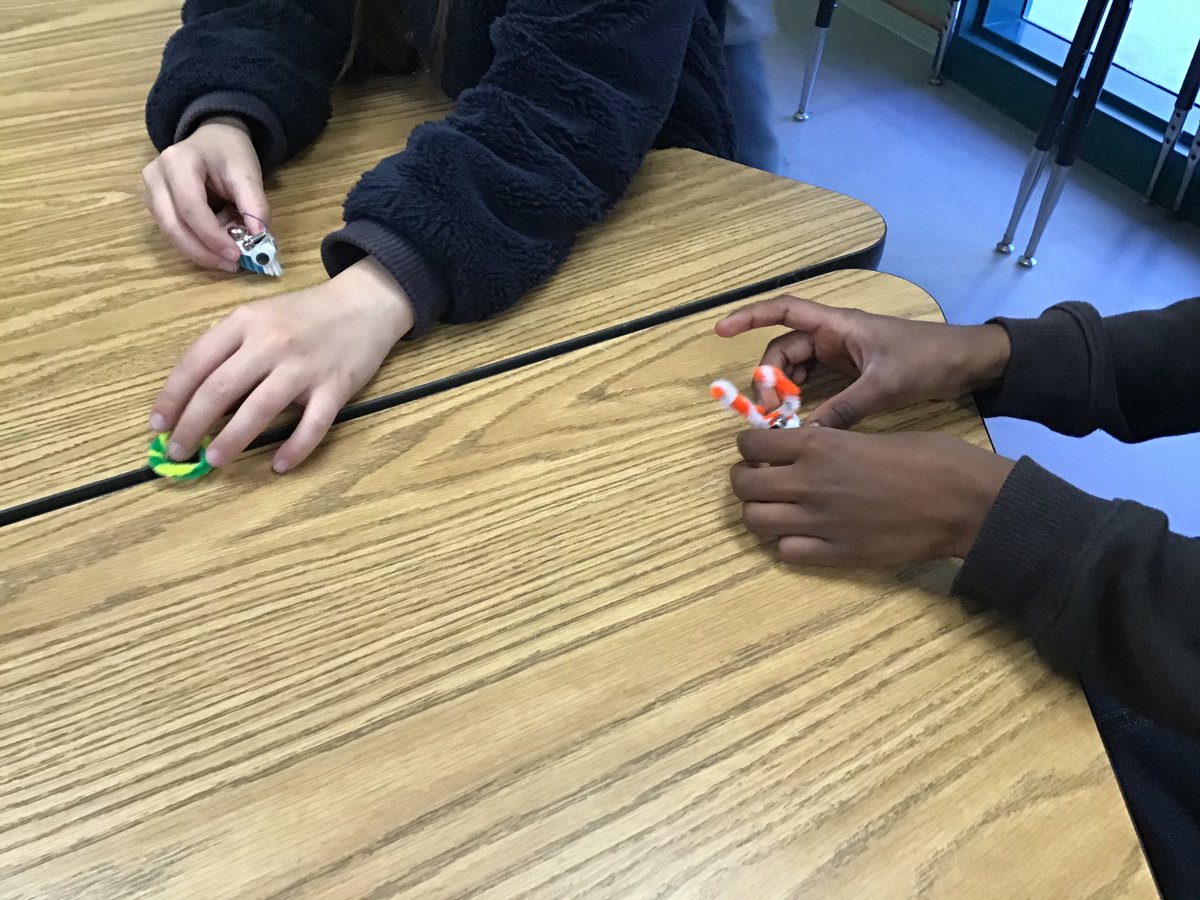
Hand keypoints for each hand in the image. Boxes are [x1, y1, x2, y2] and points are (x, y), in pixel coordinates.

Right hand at [141, 117, 268, 271]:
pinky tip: (217, 244)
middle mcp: (154, 176)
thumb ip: (255, 204)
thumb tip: (259, 237)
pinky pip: (172, 232)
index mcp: (177, 162)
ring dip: (200, 251)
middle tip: (231, 265)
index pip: (190, 208)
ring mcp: (149, 191)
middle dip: (203, 252)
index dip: (212, 237)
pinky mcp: (153, 204)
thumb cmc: (229, 153)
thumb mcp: (247, 172)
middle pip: (173, 226)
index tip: (236, 255)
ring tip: (228, 255)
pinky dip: (196, 243)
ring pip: (170, 234)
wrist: (212, 138)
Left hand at [149, 257, 413, 472]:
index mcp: (245, 322)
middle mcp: (271, 343)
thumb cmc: (305, 314)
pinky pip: (312, 425)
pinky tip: (279, 465)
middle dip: (192, 426)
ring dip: (231, 440)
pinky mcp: (335, 387)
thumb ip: (229, 349)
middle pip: (219, 390)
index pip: (196, 363)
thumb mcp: (259, 317)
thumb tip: (195, 398)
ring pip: (259, 409)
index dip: (172, 398)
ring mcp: (304, 367)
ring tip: (213, 461)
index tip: (158, 425)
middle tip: (178, 452)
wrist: (364, 303)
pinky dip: (295, 448)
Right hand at [715, 296, 1011, 427]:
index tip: (721, 331)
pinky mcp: (851, 373)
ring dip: (783, 391)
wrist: (970, 364)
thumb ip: (843, 409)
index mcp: (839, 325)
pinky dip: (803, 399)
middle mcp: (834, 336)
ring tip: (780, 419)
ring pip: (797, 369)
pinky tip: (801, 420)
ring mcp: (842, 355)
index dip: (750, 317)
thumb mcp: (884, 387)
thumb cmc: (929, 360)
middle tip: (768, 412)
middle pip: (784, 350)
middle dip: (769, 377)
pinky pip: (815, 383)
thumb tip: (805, 434)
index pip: (784, 311)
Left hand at [730, 426, 1014, 566]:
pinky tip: (805, 536)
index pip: (750, 445)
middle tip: (763, 481)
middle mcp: (808, 482)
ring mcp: (819, 522)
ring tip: (779, 509)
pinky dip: (788, 544)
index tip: (762, 452)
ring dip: (760, 512)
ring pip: (754, 520)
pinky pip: (786, 552)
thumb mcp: (868, 435)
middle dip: (746, 480)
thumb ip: (827, 446)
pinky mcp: (836, 555)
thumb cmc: (929, 458)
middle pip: (742, 485)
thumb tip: (799, 452)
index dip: (751, 449)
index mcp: (818, 445)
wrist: (964, 501)